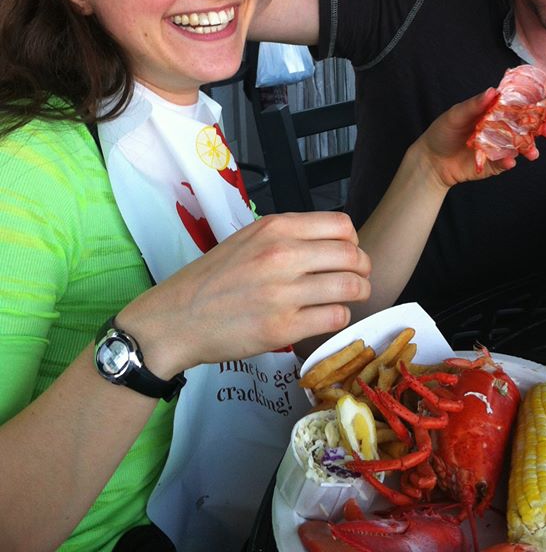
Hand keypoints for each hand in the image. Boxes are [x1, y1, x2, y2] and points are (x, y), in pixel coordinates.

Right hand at [122, 212, 370, 373]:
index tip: (347, 253)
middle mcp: (282, 255)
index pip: (342, 225)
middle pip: (352, 255)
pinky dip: (339, 317)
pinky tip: (325, 317)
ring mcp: (283, 292)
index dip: (353, 241)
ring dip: (357, 294)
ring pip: (351, 286)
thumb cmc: (212, 279)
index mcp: (275, 228)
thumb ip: (288, 236)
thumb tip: (332, 241)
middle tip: (356, 279)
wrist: (176, 319)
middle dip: (362, 269)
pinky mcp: (283, 327)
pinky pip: (335, 317)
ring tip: (348, 299)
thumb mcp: (248, 239)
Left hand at [415, 89, 545, 189]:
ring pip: (523, 146)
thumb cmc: (443, 131)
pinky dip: (510, 162)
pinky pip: (507, 163)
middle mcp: (502, 127)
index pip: (521, 103)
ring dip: (531, 147)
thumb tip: (494, 91)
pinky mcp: (495, 164)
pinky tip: (510, 161)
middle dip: (543, 126)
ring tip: (532, 151)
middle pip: (529, 125)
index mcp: (495, 110)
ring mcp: (500, 146)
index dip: (540, 100)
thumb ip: (475, 104)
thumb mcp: (456, 114)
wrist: (431, 160)